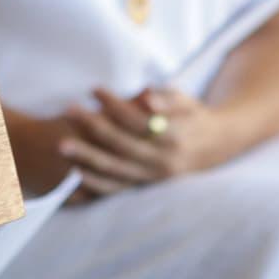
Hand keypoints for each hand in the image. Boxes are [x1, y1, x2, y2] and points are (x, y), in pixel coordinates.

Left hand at [53, 85, 213, 194]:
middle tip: (68, 111)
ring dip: (88, 158)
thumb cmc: (193, 116)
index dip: (115, 104)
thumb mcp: (186, 101)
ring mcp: (153, 178)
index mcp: (174, 137)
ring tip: (63, 145)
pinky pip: (117, 189)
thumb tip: (146, 97)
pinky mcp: (146, 188)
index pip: (139, 120)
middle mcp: (163, 162)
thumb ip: (167, 98)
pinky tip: (74, 174)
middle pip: (123, 145)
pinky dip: (96, 183)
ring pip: (117, 170)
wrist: (215, 149)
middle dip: (94, 128)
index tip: (93, 88)